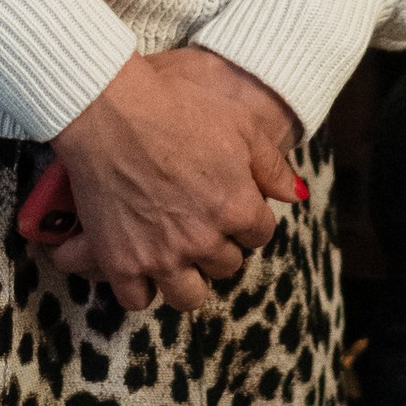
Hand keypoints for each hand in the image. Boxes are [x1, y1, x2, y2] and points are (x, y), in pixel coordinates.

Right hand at [40, 48, 301, 312]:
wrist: (109, 109)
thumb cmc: (176, 107)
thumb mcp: (240, 123)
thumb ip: (272, 165)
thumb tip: (296, 195)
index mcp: (237, 208)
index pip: (260, 235)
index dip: (246, 217)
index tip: (228, 202)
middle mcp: (203, 240)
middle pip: (226, 266)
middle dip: (218, 244)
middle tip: (198, 220)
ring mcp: (161, 256)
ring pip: (189, 296)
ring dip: (186, 277)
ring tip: (174, 252)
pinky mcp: (121, 262)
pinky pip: (138, 299)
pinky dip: (140, 286)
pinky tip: (139, 262)